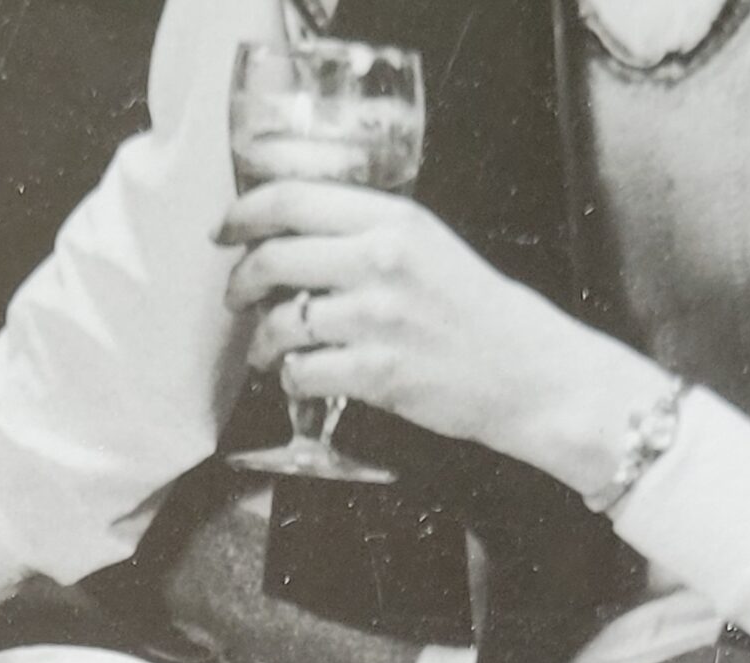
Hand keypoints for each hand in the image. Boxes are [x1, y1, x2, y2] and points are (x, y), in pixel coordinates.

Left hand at [219, 184, 667, 500]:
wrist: (525, 370)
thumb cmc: (473, 311)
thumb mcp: (426, 245)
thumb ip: (367, 233)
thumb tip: (295, 237)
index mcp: (393, 218)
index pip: (293, 198)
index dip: (244, 213)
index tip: (224, 230)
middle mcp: (380, 260)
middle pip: (274, 256)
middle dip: (241, 281)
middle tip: (237, 297)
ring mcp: (377, 318)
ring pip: (282, 321)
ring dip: (263, 340)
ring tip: (269, 349)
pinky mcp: (377, 372)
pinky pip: (302, 371)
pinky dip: (292, 377)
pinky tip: (304, 376)